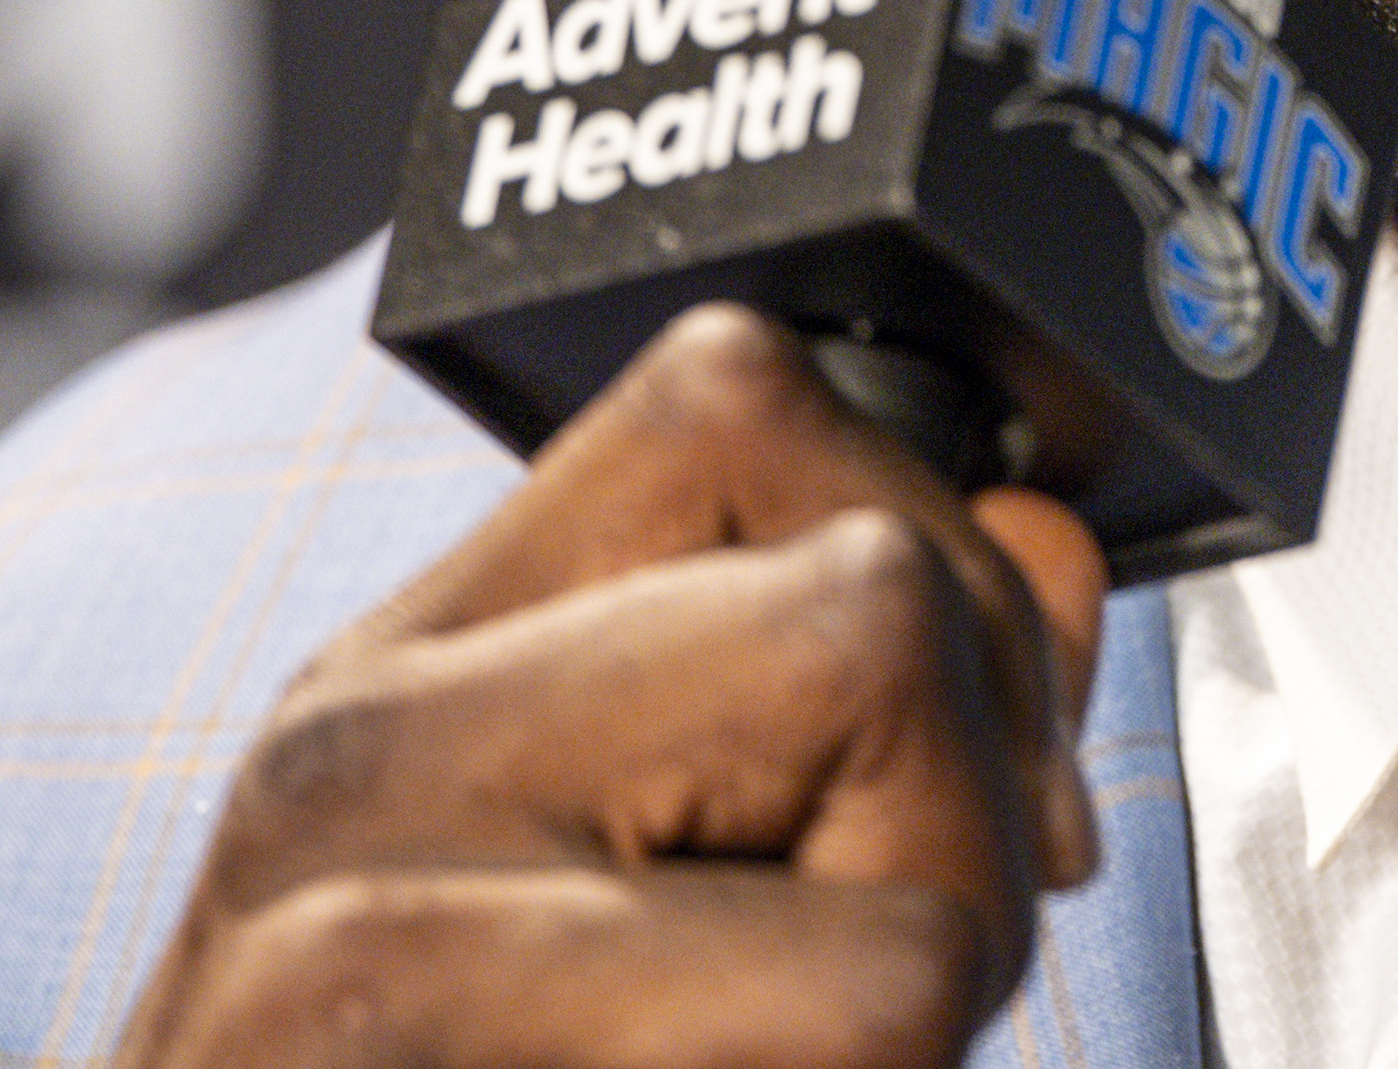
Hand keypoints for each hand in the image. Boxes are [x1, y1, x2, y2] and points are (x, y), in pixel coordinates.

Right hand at [112, 304, 1110, 1068]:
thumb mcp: (604, 886)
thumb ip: (835, 691)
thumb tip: (1051, 557)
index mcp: (396, 676)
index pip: (744, 395)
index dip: (924, 563)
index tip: (921, 766)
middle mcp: (347, 780)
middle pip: (879, 618)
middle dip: (965, 826)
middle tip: (845, 999)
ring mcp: (363, 990)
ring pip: (911, 929)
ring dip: (919, 1027)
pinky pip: (852, 1066)